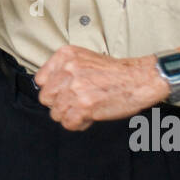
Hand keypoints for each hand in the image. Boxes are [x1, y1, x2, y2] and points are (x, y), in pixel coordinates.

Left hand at [34, 46, 165, 130]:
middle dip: (59, 104)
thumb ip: (63, 68)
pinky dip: (79, 124)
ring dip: (70, 115)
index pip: (40, 80)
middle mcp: (68, 70)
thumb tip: (46, 87)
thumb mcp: (84, 58)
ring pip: (56, 113)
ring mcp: (75, 88)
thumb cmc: (114, 72)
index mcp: (65, 55)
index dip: (51, 90)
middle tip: (74, 103)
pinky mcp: (84, 106)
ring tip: (85, 109)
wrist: (139, 79)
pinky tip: (89, 117)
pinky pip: (69, 123)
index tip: (61, 93)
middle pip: (46, 98)